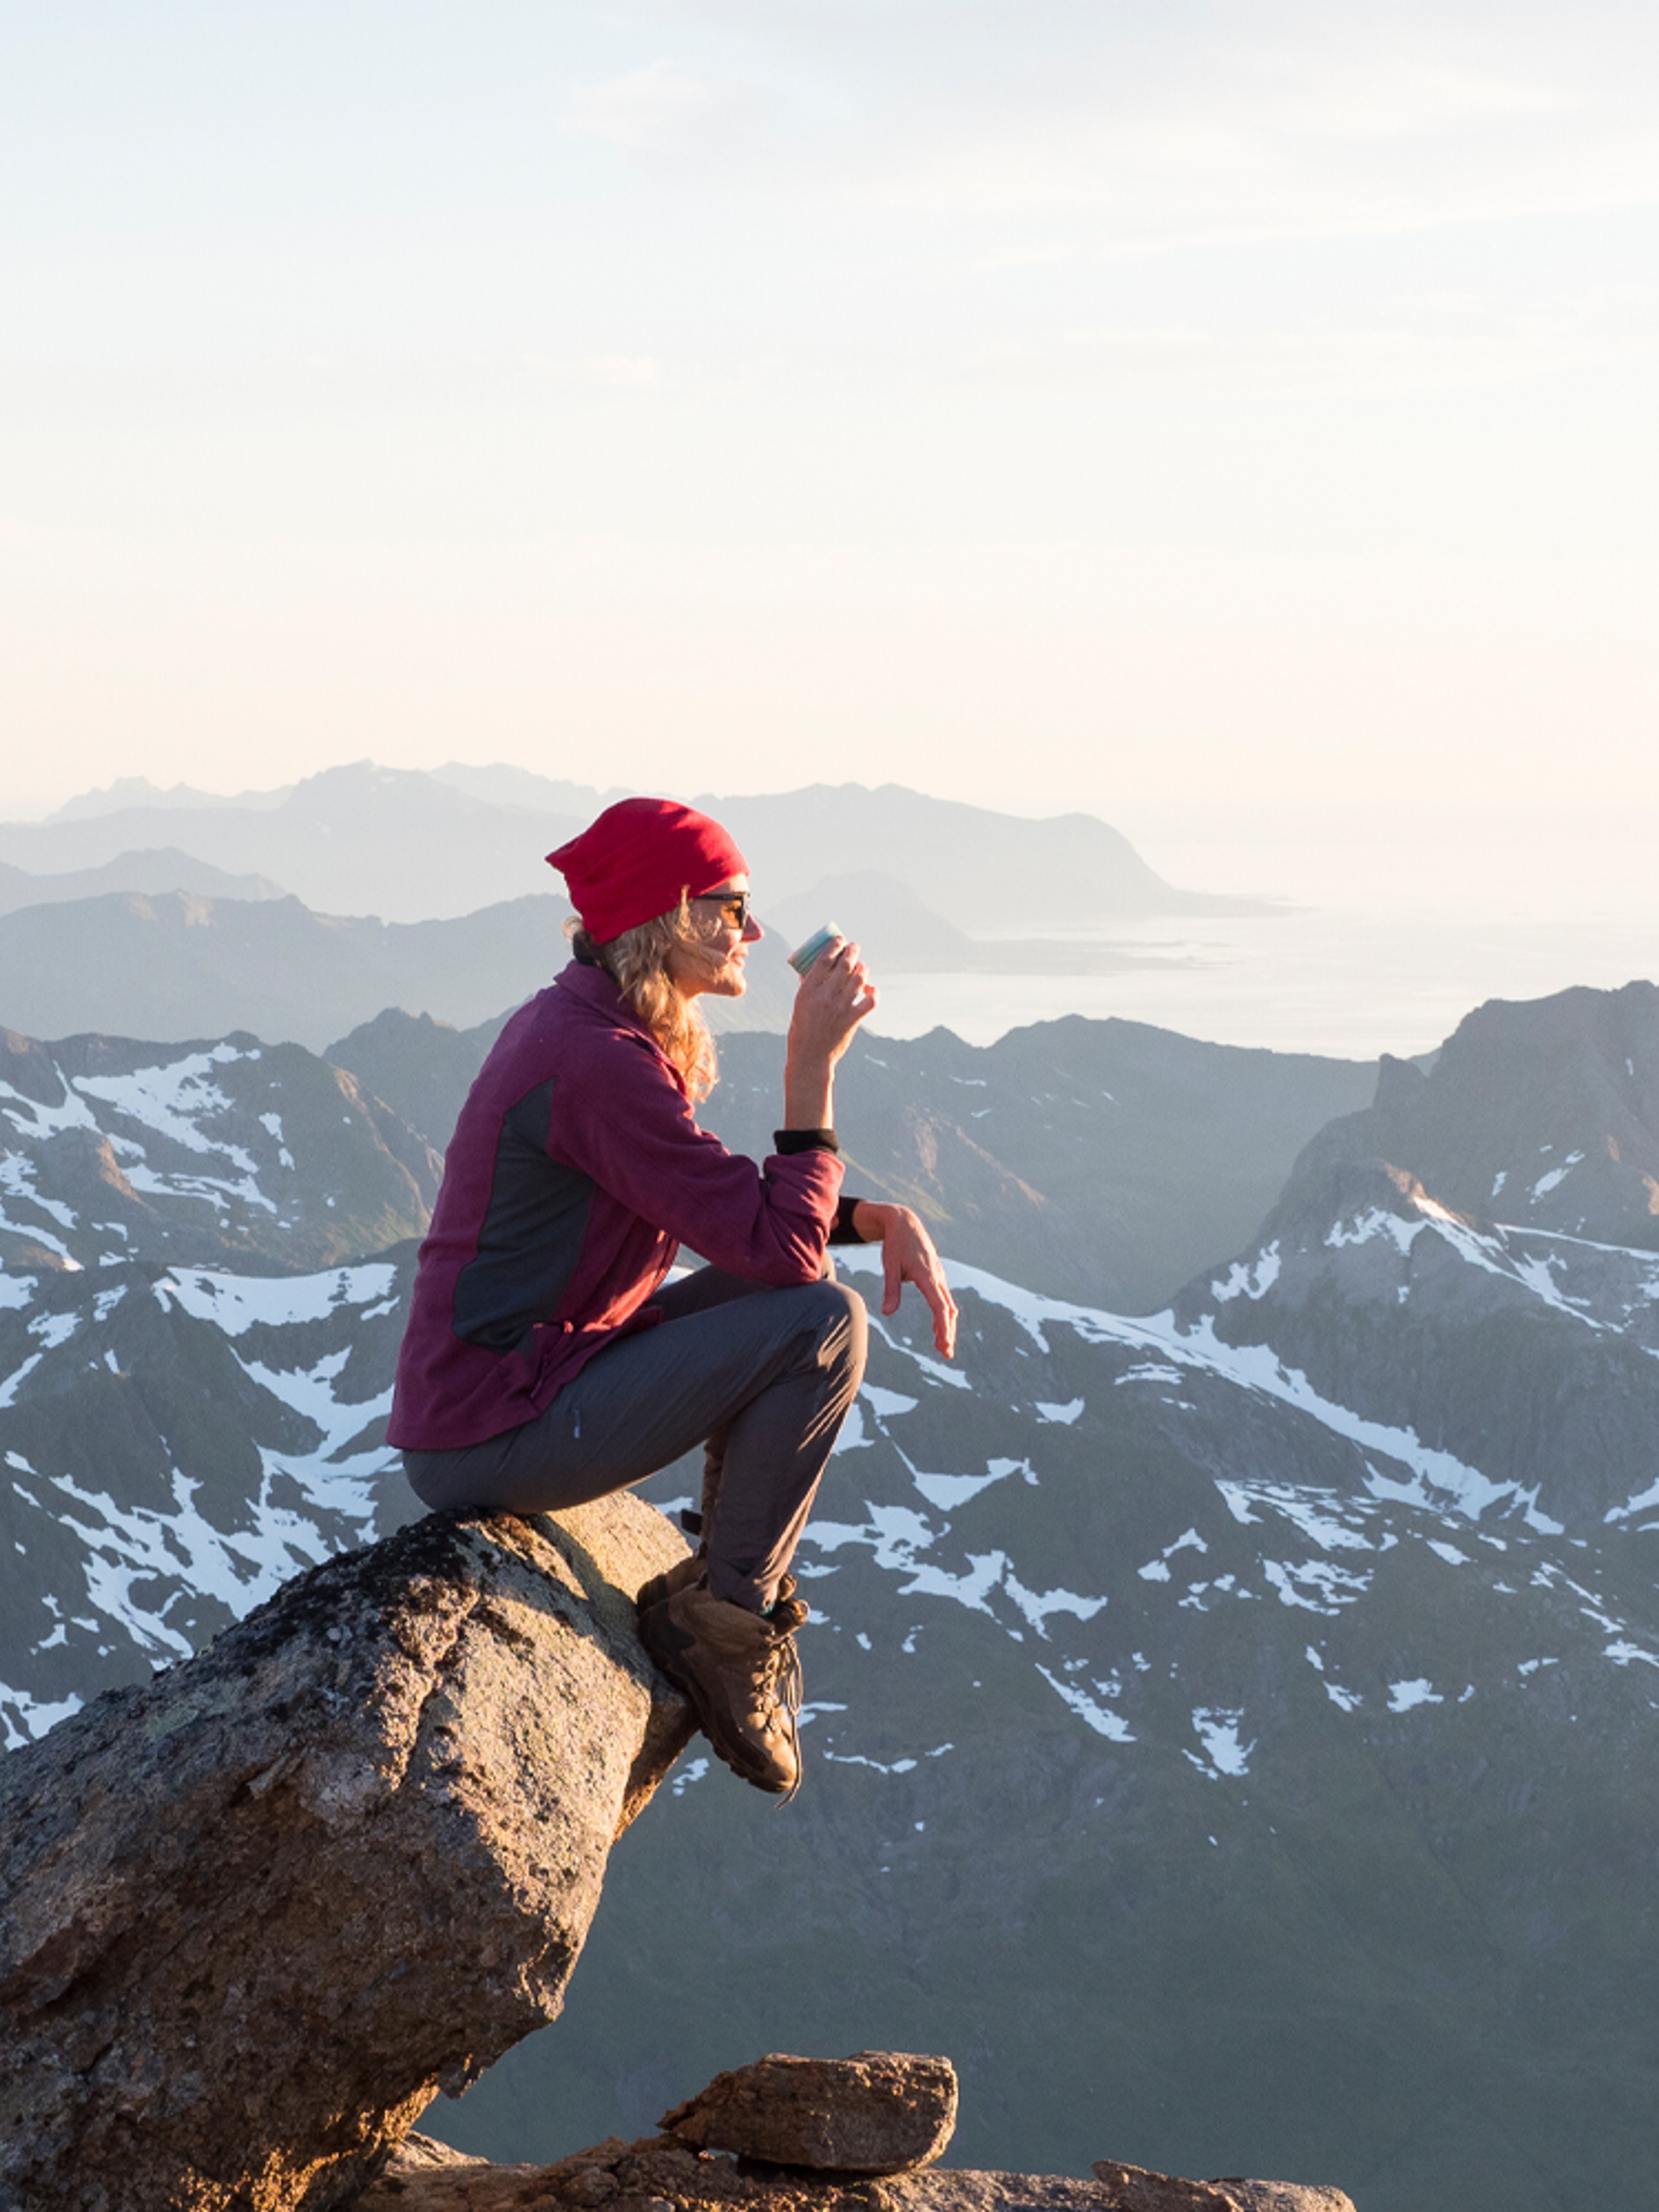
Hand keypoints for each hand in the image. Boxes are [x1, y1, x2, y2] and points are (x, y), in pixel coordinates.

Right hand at [788, 936, 875, 1070]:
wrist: (810, 1057)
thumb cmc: (802, 1030)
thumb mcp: (799, 1004)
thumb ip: (807, 986)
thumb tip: (811, 968)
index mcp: (808, 990)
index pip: (824, 958)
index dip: (835, 945)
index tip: (840, 939)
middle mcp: (825, 996)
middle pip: (845, 964)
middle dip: (852, 951)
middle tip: (854, 947)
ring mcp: (840, 1007)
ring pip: (859, 978)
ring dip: (862, 969)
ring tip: (860, 967)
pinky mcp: (853, 1019)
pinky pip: (870, 1000)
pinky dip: (873, 992)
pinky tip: (869, 990)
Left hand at [851, 1201, 957, 1358]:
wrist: (904, 1222)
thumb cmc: (895, 1244)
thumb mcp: (890, 1266)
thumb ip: (891, 1290)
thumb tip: (887, 1313)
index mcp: (926, 1275)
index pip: (939, 1306)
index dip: (943, 1326)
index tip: (945, 1343)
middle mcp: (937, 1276)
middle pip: (947, 1309)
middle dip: (947, 1332)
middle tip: (946, 1354)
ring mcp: (938, 1275)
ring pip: (947, 1305)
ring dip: (946, 1326)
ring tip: (942, 1347)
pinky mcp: (936, 1275)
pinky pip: (943, 1298)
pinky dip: (943, 1315)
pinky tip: (940, 1328)